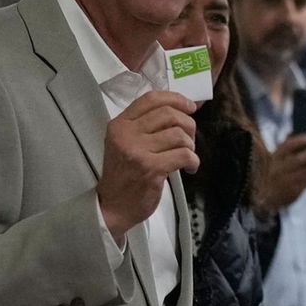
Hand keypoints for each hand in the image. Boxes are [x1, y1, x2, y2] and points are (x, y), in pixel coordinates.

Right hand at [97, 91, 197, 237]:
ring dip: (191, 145)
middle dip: (188, 125)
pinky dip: (193, 161)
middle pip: (169, 114)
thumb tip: (180, 111)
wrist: (112, 207)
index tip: (189, 106)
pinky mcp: (151, 168)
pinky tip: (190, 168)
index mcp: (120, 124)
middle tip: (190, 139)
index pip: (151, 99)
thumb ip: (145, 126)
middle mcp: (126, 134)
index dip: (175, 99)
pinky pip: (184, 155)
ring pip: (179, 135)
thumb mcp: (125, 143)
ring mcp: (138, 151)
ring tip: (187, 156)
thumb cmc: (123, 175)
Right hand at [252, 134, 305, 217]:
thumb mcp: (278, 161)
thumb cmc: (277, 174)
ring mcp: (285, 180)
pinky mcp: (293, 190)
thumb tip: (296, 134)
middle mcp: (279, 169)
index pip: (287, 146)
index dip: (300, 141)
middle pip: (297, 160)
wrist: (267, 198)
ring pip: (305, 172)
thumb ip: (287, 150)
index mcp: (275, 157)